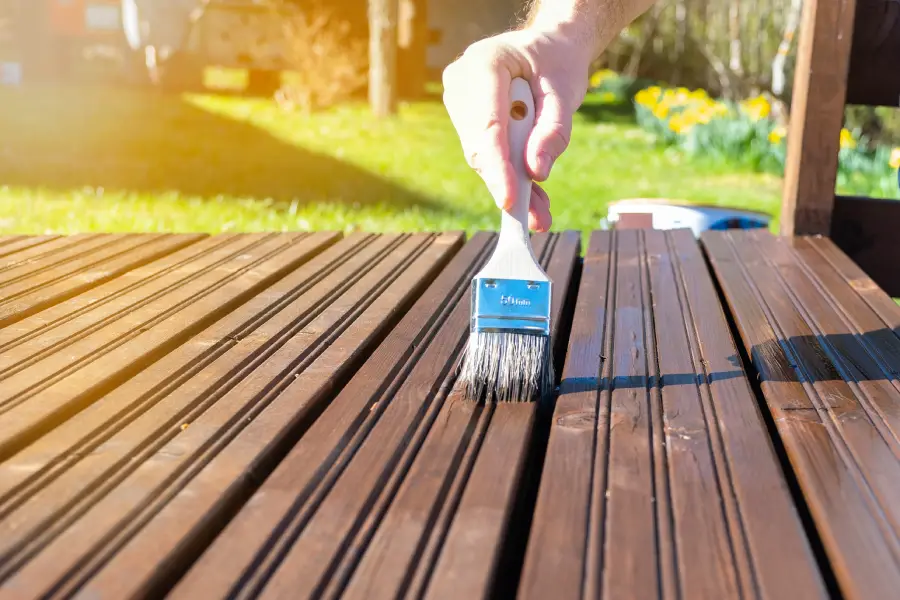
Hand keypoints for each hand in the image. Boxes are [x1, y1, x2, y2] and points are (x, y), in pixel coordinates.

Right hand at [442, 28, 592, 231]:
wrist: (547, 47)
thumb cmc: (558, 62)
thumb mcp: (566, 91)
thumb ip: (553, 131)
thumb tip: (537, 172)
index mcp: (485, 63)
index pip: (487, 126)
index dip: (497, 167)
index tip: (510, 201)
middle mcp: (461, 81)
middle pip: (479, 146)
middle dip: (506, 182)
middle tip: (537, 218)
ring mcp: (458, 100)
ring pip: (479, 155)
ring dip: (509, 184)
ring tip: (540, 212)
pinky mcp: (464, 118)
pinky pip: (483, 154)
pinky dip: (508, 176)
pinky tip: (530, 201)